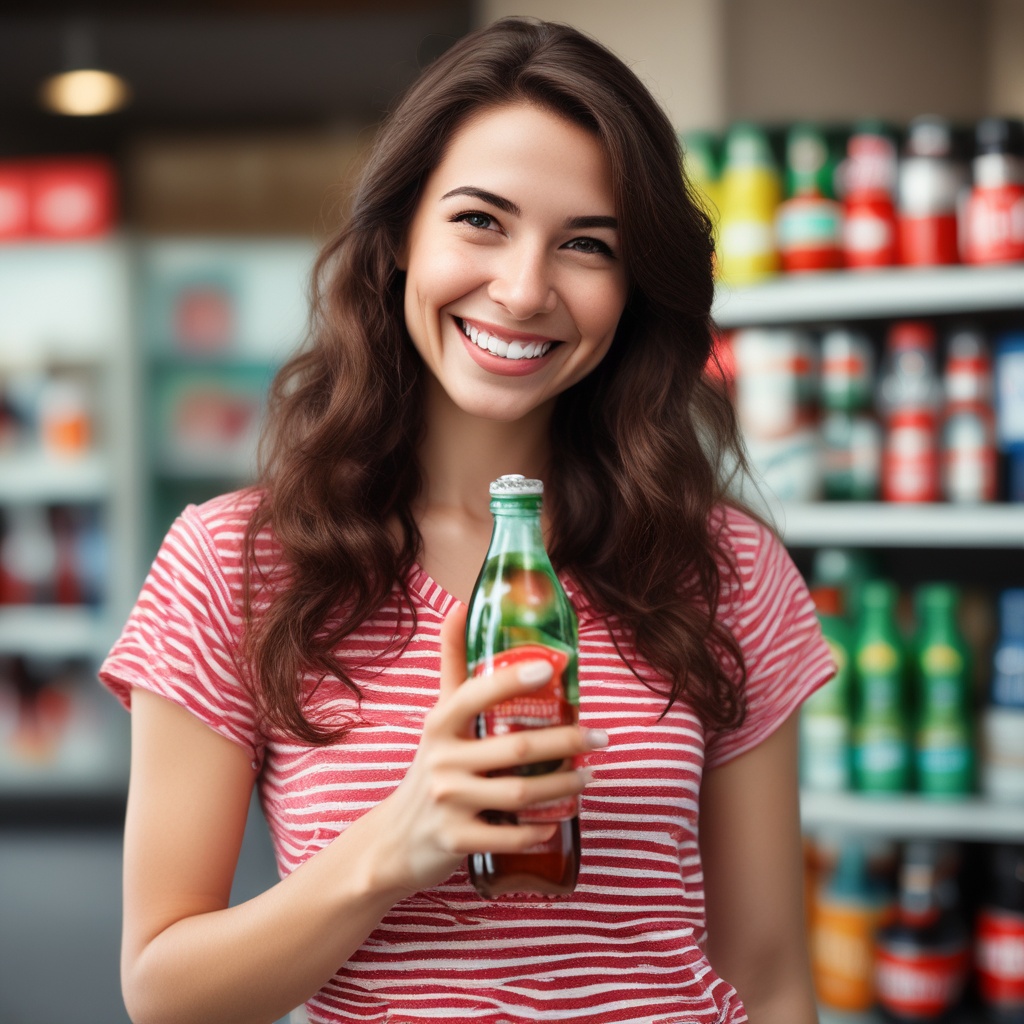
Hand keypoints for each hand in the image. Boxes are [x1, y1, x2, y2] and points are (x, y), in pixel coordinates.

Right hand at [364, 602, 604, 896]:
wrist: (397, 839)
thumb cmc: (431, 766)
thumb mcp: (439, 717)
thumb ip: (453, 664)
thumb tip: (461, 605)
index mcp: (439, 724)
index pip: (475, 693)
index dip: (513, 679)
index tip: (552, 668)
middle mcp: (441, 760)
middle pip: (517, 748)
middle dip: (567, 741)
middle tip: (599, 736)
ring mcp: (447, 803)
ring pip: (520, 794)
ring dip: (564, 785)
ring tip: (589, 775)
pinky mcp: (456, 841)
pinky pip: (509, 836)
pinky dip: (537, 830)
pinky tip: (556, 822)